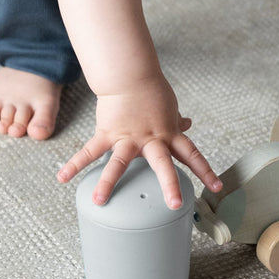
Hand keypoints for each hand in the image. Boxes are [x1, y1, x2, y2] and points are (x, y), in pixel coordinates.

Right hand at [56, 81, 222, 208]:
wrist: (130, 75)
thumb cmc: (151, 91)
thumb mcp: (169, 108)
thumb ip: (176, 121)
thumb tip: (188, 123)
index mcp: (168, 134)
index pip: (191, 154)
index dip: (205, 170)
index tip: (216, 188)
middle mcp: (150, 139)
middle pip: (162, 163)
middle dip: (169, 183)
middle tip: (176, 203)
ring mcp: (127, 138)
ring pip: (119, 161)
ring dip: (109, 181)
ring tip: (100, 200)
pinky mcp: (107, 134)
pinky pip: (90, 151)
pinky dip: (75, 164)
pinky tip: (62, 177)